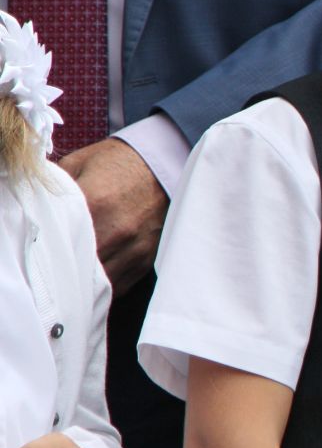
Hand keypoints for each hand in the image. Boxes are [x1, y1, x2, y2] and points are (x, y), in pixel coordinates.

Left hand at [58, 137, 167, 291]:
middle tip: (58, 262)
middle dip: (68, 267)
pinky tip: (96, 274)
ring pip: (102, 283)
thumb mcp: (77, 164)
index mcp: (95, 203)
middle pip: (80, 266)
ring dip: (87, 281)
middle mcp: (118, 230)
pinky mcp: (147, 257)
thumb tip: (35, 210)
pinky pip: (121, 284)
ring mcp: (135, 247)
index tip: (44, 249)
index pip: (60, 241)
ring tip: (77, 272)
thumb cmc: (116, 163)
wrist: (160, 163)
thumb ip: (54, 191)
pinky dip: (106, 284)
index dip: (48, 249)